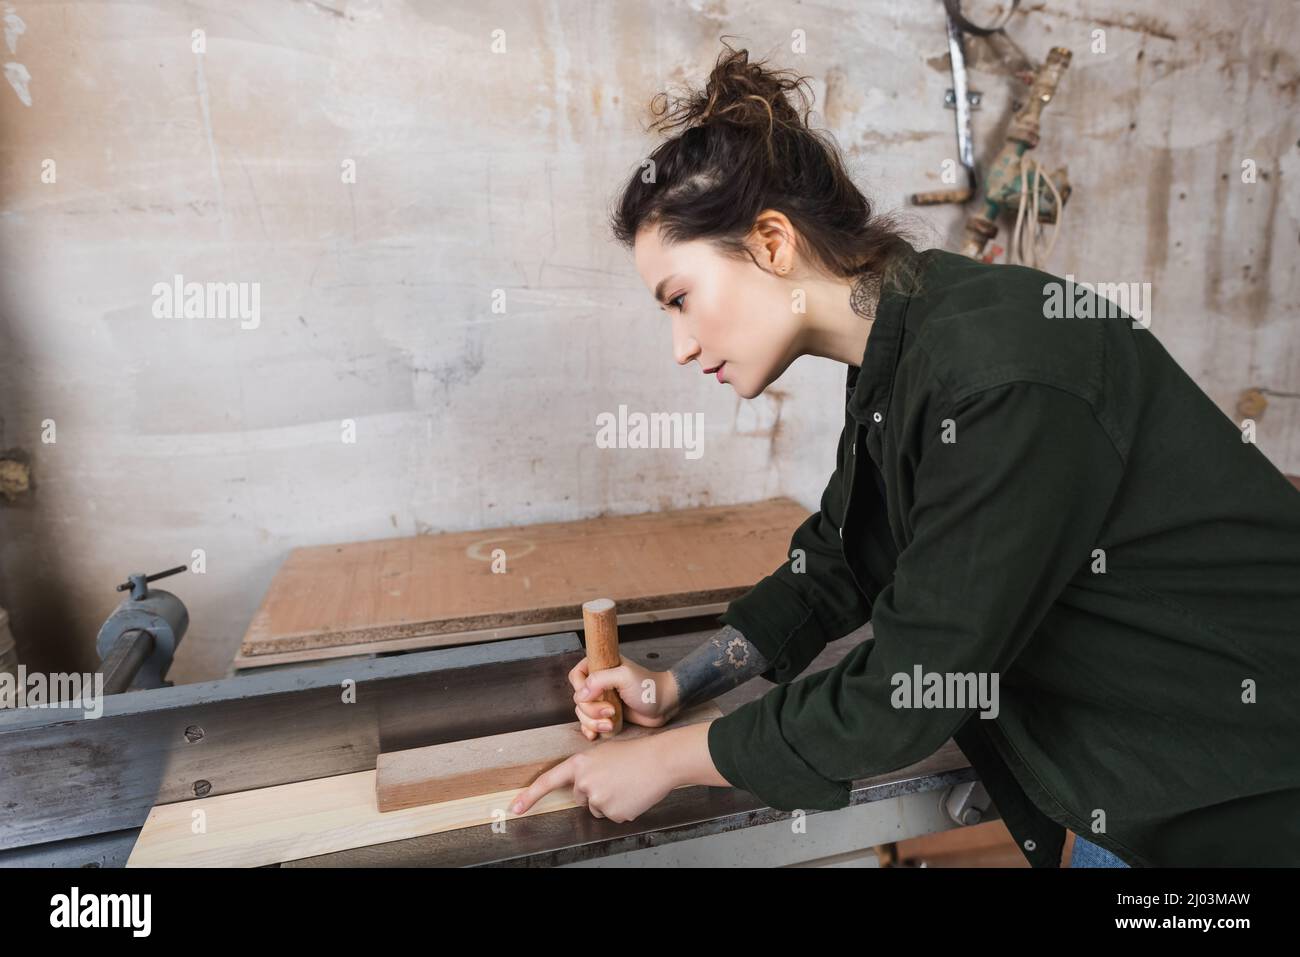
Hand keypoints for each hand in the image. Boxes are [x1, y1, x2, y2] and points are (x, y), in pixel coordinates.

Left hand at [509, 734, 676, 821]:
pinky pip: (613, 816)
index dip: (530, 796)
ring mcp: (598, 798)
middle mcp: (584, 782)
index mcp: (580, 763)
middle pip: (581, 798)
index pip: (548, 781)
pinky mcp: (613, 813)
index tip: (515, 808)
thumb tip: (582, 789)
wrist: (660, 760)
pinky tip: (633, 793)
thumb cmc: (635, 754)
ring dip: (610, 801)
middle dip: (595, 792)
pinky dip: (623, 808)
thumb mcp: (603, 754)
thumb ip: (587, 770)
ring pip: (598, 809)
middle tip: (615, 777)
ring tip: (627, 783)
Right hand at [569, 655, 679, 740]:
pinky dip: (590, 730)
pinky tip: (596, 734)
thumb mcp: (624, 676)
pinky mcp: (606, 715)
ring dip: (593, 722)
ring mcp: (601, 700)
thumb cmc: (648, 687)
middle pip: (578, 699)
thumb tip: (580, 694)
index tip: (594, 696)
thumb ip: (600, 679)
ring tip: (611, 723)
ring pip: (582, 713)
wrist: (664, 705)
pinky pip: (589, 724)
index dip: (580, 689)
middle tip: (610, 711)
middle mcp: (598, 683)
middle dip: (591, 709)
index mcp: (600, 667)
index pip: (576, 676)